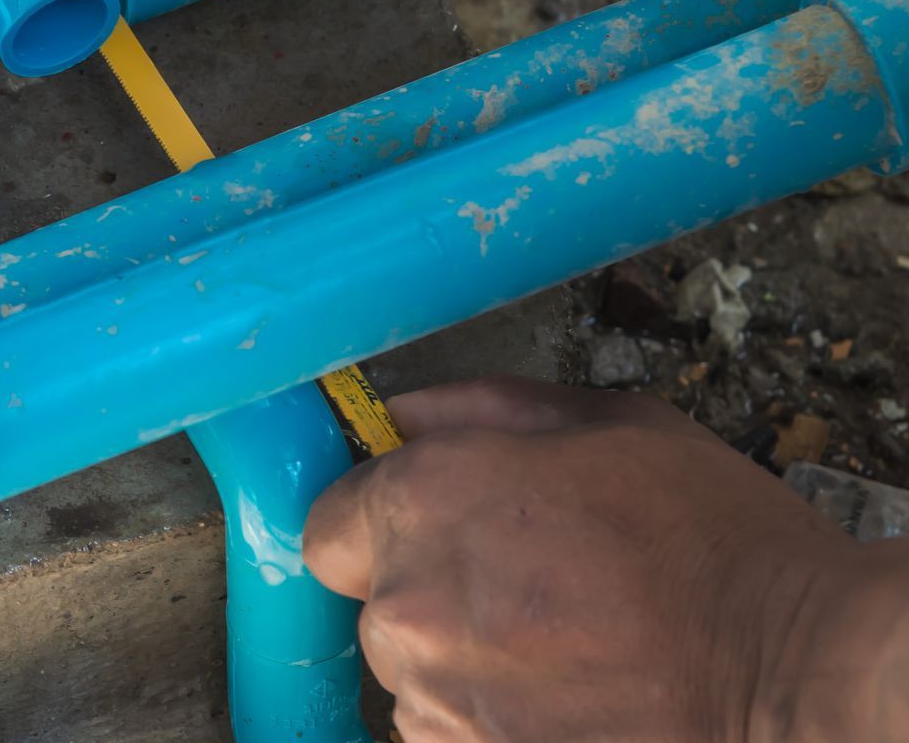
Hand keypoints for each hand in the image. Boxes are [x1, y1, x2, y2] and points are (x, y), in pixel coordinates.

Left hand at [302, 377, 908, 741]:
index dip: (377, 525)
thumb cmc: (712, 540)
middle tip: (528, 590)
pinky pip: (448, 733)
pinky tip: (569, 698)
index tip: (434, 530)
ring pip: (413, 678)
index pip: (325, 525)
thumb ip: (475, 411)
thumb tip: (393, 416)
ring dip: (464, 664)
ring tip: (566, 649)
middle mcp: (408, 604)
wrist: (796, 672)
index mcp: (423, 502)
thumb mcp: (605, 424)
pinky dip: (492, 721)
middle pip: (372, 606)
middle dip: (429, 594)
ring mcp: (436, 700)